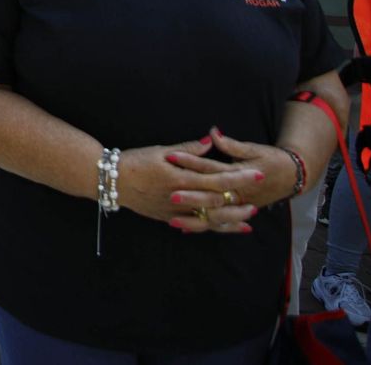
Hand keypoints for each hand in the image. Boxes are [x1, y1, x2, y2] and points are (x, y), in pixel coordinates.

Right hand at [115, 133, 266, 233]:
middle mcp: (180, 197)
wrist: (110, 180)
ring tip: (248, 219)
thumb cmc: (135, 161)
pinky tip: (225, 229)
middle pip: (217, 203)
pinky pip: (195, 226)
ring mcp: (174, 211)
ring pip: (208, 220)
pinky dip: (212, 228)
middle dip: (239, 202)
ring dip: (230, 220)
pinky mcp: (168, 218)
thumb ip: (189, 149)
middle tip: (259, 202)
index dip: (239, 178)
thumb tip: (211, 141)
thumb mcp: (160, 151)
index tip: (256, 175)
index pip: (217, 179)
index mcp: (180, 178)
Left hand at [161, 127, 297, 221]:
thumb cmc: (272, 160)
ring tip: (173, 219)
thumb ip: (231, 144)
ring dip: (194, 218)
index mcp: (240, 175)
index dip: (191, 161)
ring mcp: (239, 206)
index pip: (210, 167)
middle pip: (211, 195)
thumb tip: (212, 132)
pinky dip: (203, 227)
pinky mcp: (238, 212)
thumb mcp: (253, 149)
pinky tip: (185, 229)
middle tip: (169, 193)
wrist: (292, 177)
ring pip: (214, 216)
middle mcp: (239, 193)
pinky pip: (220, 224)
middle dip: (190, 196)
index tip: (170, 156)